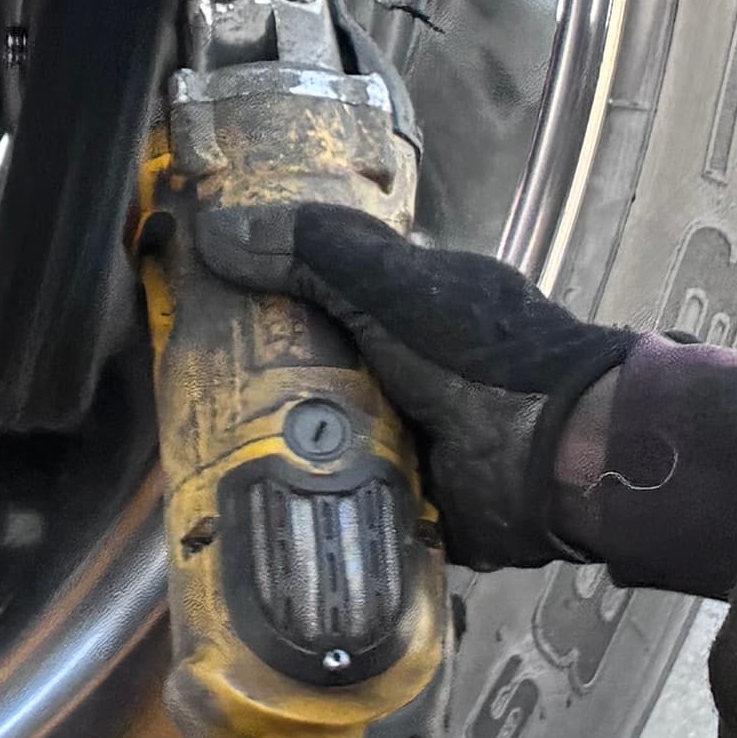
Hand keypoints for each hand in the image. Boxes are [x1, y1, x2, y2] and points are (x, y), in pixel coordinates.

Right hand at [183, 201, 630, 573]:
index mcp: (410, 307)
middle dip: (253, 381)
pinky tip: (242, 506)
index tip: (197, 305)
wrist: (555, 457)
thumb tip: (212, 231)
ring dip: (270, 448)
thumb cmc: (482, 355)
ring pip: (319, 436)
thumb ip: (315, 250)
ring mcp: (405, 438)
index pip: (324, 292)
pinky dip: (302, 504)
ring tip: (195, 452)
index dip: (265, 295)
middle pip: (310, 368)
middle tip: (182, 390)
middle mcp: (404, 369)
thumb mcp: (392, 282)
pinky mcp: (403, 501)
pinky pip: (340, 500)